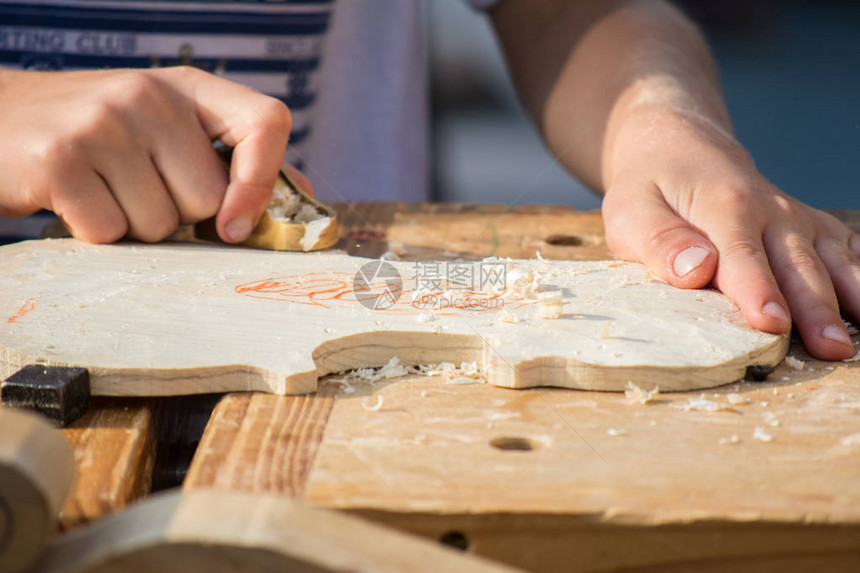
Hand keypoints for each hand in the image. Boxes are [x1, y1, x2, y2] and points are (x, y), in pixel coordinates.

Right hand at [0, 67, 290, 243]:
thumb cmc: (98, 140)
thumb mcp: (168, 132)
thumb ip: (234, 161)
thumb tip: (303, 196)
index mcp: (189, 88)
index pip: (266, 122)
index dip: (264, 182)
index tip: (237, 224)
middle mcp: (149, 95)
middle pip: (206, 200)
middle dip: (175, 216)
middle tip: (133, 188)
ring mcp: (103, 124)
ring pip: (160, 225)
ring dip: (132, 228)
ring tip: (101, 191)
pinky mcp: (60, 161)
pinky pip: (111, 234)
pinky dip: (95, 236)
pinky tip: (74, 202)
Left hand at [602, 107, 857, 360]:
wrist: (679, 146)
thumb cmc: (649, 187)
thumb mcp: (631, 211)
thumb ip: (661, 241)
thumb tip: (696, 271)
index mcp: (724, 206)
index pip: (743, 255)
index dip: (757, 291)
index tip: (772, 323)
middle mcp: (771, 211)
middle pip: (797, 266)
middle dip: (816, 310)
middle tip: (832, 349)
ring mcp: (797, 219)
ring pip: (832, 261)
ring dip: (851, 299)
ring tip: (855, 340)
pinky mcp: (811, 227)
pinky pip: (846, 250)